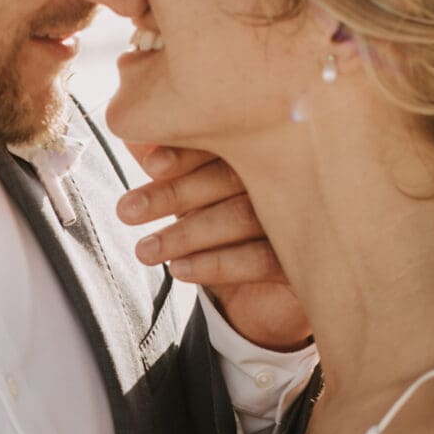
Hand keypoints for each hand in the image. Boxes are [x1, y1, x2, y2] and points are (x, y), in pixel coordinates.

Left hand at [116, 144, 310, 352]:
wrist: (259, 300)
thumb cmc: (222, 231)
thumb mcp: (190, 195)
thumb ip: (166, 162)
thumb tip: (131, 133)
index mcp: (263, 147)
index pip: (226, 138)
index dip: (186, 149)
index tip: (149, 166)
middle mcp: (291, 175)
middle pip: (232, 174)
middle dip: (174, 193)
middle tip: (127, 211)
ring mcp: (304, 216)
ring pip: (244, 216)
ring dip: (186, 233)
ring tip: (145, 250)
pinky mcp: (306, 260)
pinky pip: (262, 259)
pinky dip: (216, 264)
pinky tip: (180, 270)